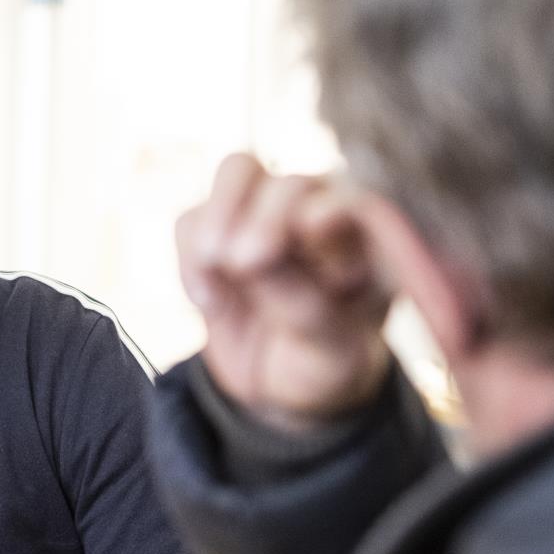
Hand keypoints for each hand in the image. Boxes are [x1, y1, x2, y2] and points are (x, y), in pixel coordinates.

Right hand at [176, 155, 392, 431]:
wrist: (282, 382)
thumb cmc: (322, 360)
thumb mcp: (327, 347)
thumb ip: (301, 300)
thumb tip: (250, 256)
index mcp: (364, 235)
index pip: (347, 203)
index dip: (326, 209)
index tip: (309, 229)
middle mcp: (317, 207)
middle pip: (288, 182)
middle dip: (264, 218)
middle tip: (243, 261)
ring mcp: (262, 211)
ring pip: (237, 171)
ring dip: (219, 213)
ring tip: (213, 264)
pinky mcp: (215, 228)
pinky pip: (190, 220)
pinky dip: (189, 260)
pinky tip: (208, 302)